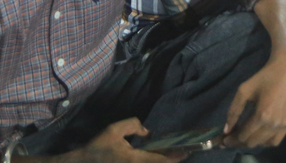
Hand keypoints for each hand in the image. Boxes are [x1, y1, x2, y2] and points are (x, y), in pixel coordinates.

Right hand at [72, 118, 187, 161]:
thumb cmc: (98, 147)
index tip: (186, 152)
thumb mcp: (114, 130)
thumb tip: (148, 132)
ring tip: (175, 154)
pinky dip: (154, 161)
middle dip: (172, 160)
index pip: (159, 159)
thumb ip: (133, 125)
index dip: (174, 157)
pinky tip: (158, 156)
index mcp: (134, 159)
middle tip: (184, 153)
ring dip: (163, 161)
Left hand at [221, 49, 285, 147]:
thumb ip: (234, 110)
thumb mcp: (244, 90)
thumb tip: (227, 129)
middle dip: (240, 141)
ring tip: (246, 134)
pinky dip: (265, 141)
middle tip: (232, 136)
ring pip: (264, 144)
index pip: (244, 136)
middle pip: (252, 142)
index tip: (224, 139)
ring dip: (253, 142)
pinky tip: (260, 134)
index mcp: (262, 115)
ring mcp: (284, 125)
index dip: (232, 139)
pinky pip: (275, 141)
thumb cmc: (265, 76)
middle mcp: (274, 124)